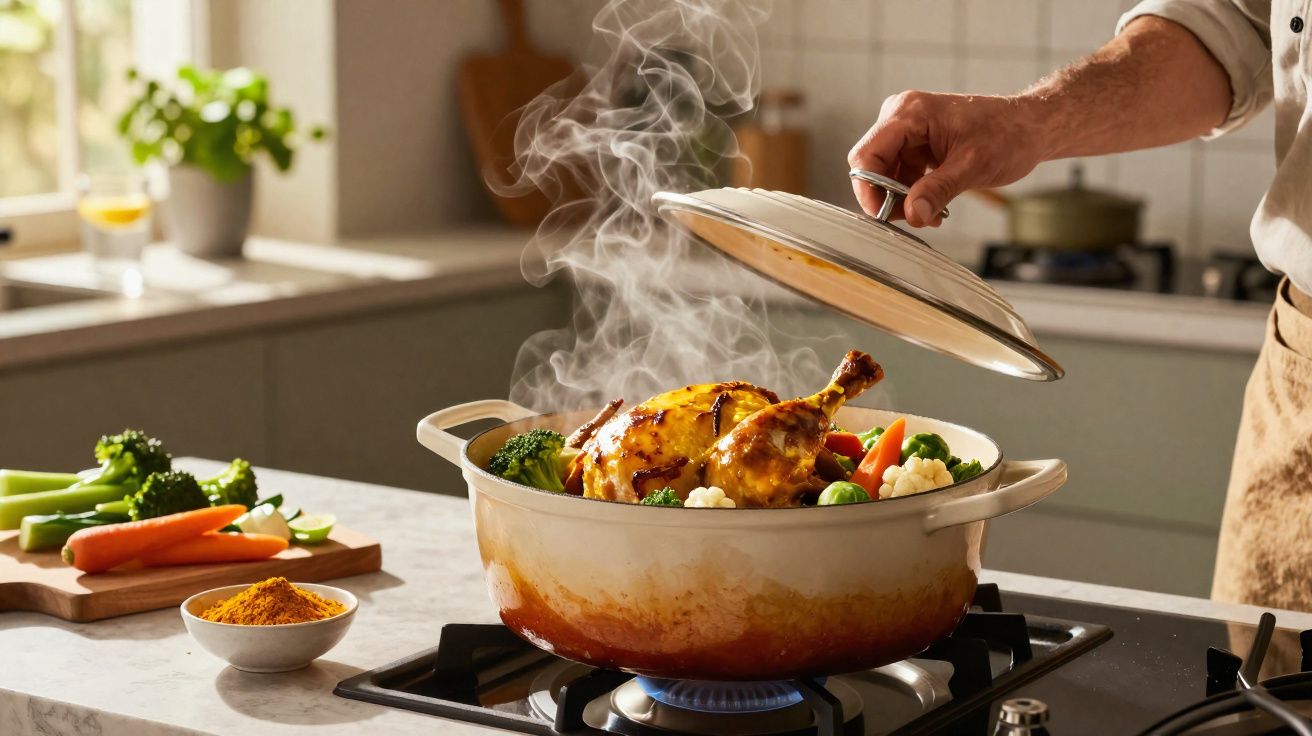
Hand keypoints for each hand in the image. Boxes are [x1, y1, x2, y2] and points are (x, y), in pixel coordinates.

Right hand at [847, 91, 1048, 226]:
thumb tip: (913, 214)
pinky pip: (900, 175)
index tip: (885, 216)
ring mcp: (907, 131)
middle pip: (872, 166)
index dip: (869, 190)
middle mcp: (901, 117)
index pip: (867, 155)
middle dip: (889, 198)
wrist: (1030, 127)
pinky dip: (913, 195)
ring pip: (885, 175)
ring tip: (931, 215)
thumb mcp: (972, 166)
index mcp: (909, 113)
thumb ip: (938, 190)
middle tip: (914, 218)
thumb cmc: (1008, 134)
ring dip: (903, 200)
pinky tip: (933, 207)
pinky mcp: (916, 144)